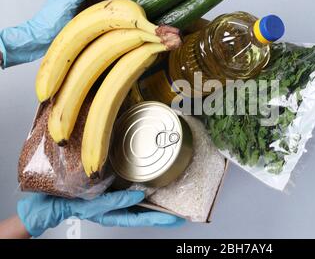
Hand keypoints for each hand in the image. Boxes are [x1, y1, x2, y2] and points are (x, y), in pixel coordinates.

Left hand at [0, 0, 134, 68]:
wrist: (38, 41)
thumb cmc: (49, 21)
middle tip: (135, 4)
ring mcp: (83, 9)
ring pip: (105, 4)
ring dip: (118, 8)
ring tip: (131, 13)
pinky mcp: (85, 21)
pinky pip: (101, 16)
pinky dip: (112, 17)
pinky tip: (120, 22)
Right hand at [17, 191, 184, 236]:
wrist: (48, 198)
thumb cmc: (67, 203)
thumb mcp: (93, 205)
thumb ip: (115, 201)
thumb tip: (139, 196)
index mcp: (112, 215)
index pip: (142, 219)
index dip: (159, 220)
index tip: (175, 219)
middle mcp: (115, 207)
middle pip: (144, 212)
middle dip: (162, 212)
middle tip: (180, 211)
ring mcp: (112, 198)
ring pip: (139, 201)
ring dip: (154, 200)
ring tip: (170, 196)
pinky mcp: (109, 186)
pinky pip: (129, 188)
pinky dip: (140, 186)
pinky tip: (147, 180)